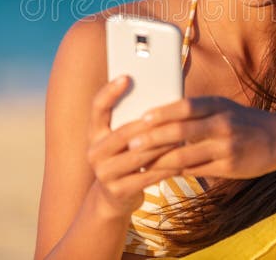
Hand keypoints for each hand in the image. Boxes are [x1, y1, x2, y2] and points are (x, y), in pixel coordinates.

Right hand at [86, 75, 182, 217]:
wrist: (114, 198)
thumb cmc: (126, 157)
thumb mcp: (121, 138)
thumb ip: (132, 118)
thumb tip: (160, 88)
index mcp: (94, 133)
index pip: (97, 107)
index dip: (110, 91)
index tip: (127, 76)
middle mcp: (94, 152)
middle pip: (122, 133)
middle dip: (147, 123)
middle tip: (169, 112)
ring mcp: (104, 173)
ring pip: (137, 155)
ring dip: (161, 145)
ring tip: (181, 134)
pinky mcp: (117, 191)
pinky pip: (146, 177)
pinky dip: (164, 167)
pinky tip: (181, 160)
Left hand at [127, 96, 275, 178]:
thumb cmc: (242, 120)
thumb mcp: (223, 106)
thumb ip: (196, 110)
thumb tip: (161, 113)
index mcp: (218, 105)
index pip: (185, 106)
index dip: (162, 112)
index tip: (141, 117)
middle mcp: (222, 124)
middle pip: (181, 131)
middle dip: (153, 139)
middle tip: (131, 144)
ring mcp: (226, 148)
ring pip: (186, 156)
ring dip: (160, 161)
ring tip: (140, 164)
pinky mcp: (229, 167)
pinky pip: (196, 171)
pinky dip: (176, 172)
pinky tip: (161, 173)